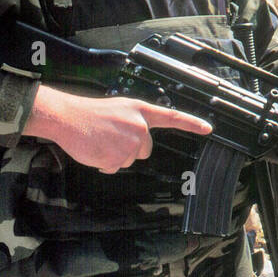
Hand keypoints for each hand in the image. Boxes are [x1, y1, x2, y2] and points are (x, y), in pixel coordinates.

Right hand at [23, 84, 211, 173]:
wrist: (69, 117)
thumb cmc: (92, 114)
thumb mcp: (121, 109)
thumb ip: (137, 122)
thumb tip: (142, 141)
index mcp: (141, 111)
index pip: (173, 117)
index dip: (192, 123)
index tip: (208, 128)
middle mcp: (140, 126)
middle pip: (146, 149)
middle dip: (131, 148)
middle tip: (111, 137)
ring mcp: (130, 142)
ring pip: (130, 159)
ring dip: (116, 156)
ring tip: (101, 141)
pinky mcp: (117, 157)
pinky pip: (115, 167)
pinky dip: (105, 164)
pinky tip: (96, 150)